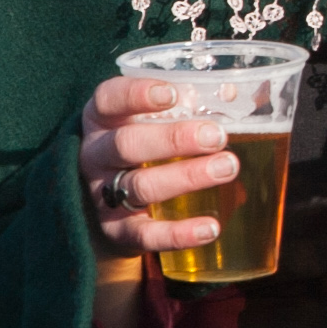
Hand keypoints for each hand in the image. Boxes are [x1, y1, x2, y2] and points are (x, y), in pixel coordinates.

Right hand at [77, 78, 237, 260]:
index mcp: (102, 119)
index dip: (136, 95)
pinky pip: (145, 234)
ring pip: (140, 186)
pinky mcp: (117, 230)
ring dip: (187, 177)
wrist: (106, 206)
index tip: (171, 94)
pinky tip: (211, 227)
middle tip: (216, 136)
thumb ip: (188, 105)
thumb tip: (231, 93)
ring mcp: (103, 194)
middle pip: (127, 144)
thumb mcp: (152, 120)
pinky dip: (179, 233)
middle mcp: (96, 155)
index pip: (108, 100)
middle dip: (174, 139)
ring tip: (227, 167)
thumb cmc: (142, 147)